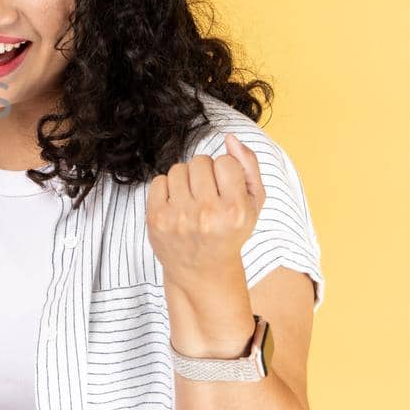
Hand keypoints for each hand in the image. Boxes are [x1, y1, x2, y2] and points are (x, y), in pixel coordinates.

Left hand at [146, 135, 264, 353]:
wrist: (202, 270)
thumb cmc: (230, 232)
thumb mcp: (253, 203)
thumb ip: (249, 167)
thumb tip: (230, 139)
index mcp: (235, 211)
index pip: (225, 161)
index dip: (225, 171)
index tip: (225, 189)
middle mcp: (207, 214)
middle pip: (200, 162)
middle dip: (204, 173)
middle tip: (207, 195)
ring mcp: (178, 218)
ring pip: (178, 169)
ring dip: (185, 179)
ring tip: (192, 200)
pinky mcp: (156, 219)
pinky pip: (159, 180)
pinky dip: (168, 189)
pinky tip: (176, 205)